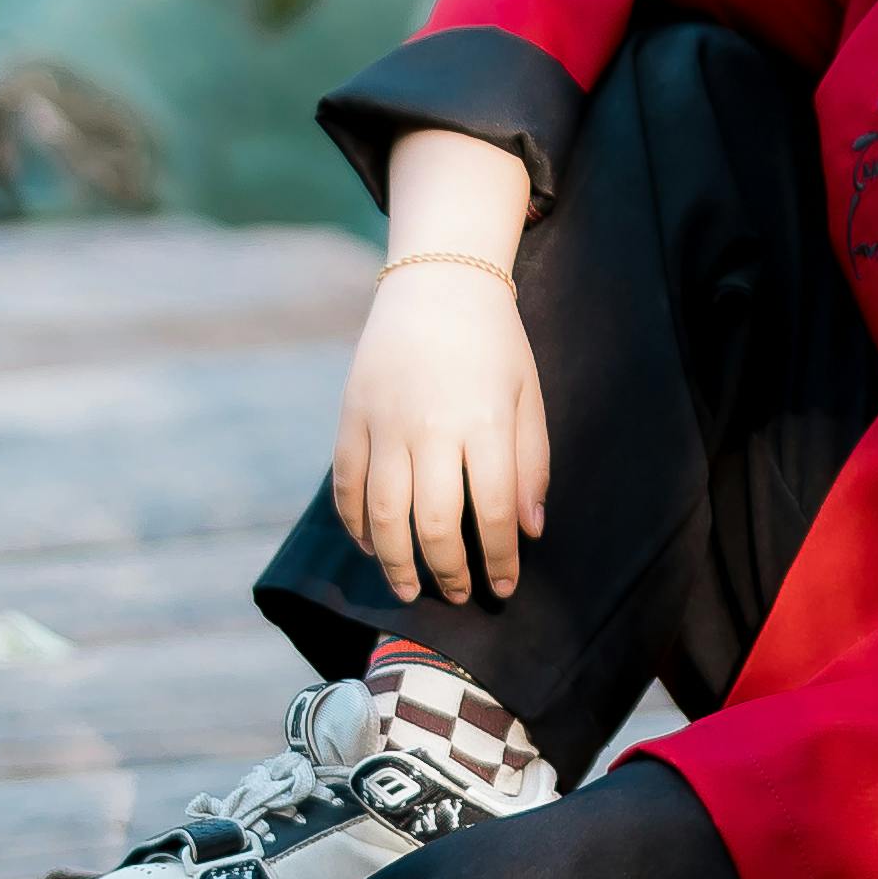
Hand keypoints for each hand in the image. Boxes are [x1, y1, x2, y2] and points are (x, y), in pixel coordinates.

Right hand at [333, 264, 550, 608]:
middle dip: (448, 571)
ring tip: (410, 588)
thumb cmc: (494, 345)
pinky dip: (355, 524)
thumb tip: (528, 532)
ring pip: (383, 514)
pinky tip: (372, 546)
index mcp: (484, 422)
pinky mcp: (351, 416)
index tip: (504, 586)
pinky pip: (346, 485)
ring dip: (396, 562)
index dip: (498, 560)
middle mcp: (430, 426)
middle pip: (433, 523)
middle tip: (457, 594)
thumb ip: (530, 465)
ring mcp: (384, 422)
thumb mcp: (528, 397)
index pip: (491, 512)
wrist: (436, 284)